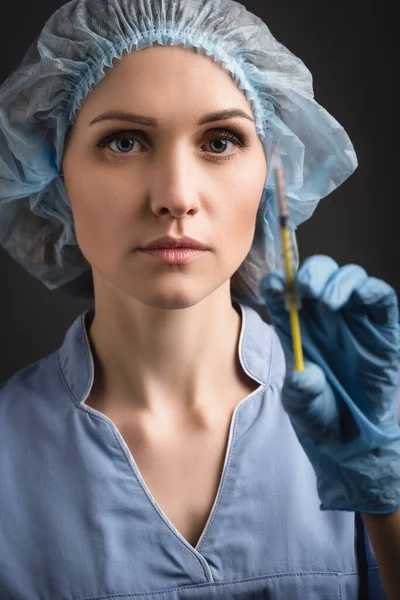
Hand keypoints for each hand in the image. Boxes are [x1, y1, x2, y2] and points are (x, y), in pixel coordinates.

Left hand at [260, 255, 399, 513]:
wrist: (350, 435)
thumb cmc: (318, 413)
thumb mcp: (301, 406)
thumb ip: (301, 391)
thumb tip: (306, 376)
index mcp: (293, 325)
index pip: (281, 291)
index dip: (276, 282)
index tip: (271, 286)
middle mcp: (321, 316)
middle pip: (316, 274)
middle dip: (310, 273)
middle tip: (305, 289)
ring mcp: (352, 318)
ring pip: (348, 277)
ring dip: (337, 280)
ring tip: (328, 300)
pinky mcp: (381, 326)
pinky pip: (380, 297)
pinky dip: (371, 290)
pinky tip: (360, 297)